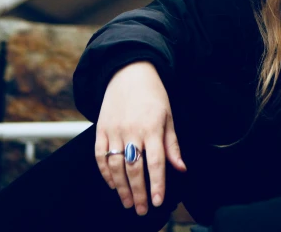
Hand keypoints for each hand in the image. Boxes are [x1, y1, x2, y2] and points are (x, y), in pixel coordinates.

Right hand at [95, 61, 186, 215]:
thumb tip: (181, 168)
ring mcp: (114, 130)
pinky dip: (105, 173)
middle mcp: (132, 130)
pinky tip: (112, 184)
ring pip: (115, 166)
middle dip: (139, 193)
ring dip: (121, 187)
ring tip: (128, 202)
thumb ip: (172, 144)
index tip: (158, 201)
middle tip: (142, 210)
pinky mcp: (101, 129)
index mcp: (152, 127)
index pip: (155, 162)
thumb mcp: (168, 115)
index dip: (157, 184)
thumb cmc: (152, 93)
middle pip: (134, 168)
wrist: (129, 71)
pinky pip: (100, 156)